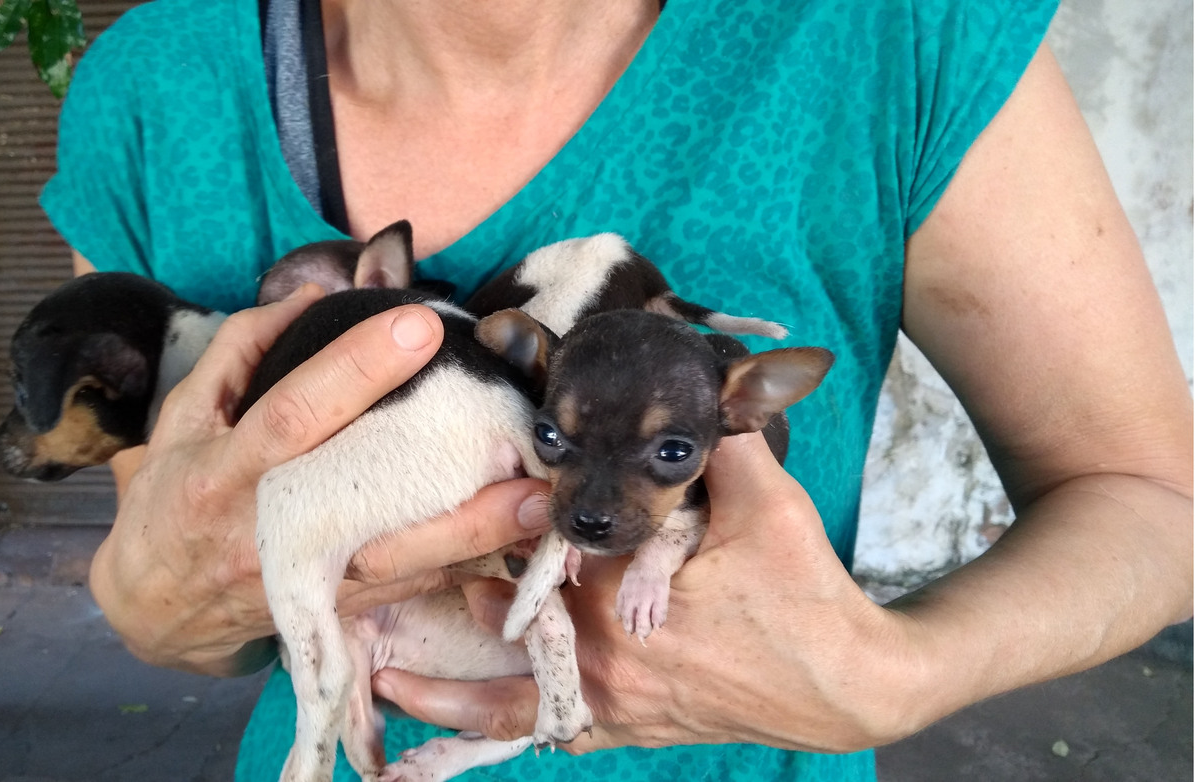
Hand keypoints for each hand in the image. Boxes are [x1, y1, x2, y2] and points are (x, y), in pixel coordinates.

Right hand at [89, 287, 551, 675]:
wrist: (155, 609)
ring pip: (403, 565)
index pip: (293, 415)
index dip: (352, 370)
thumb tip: (315, 291)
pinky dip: (461, 567)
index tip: (420, 325)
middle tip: (522, 447)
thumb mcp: (184, 416)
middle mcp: (271, 532)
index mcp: (224, 473)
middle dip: (447, 481)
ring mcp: (308, 581)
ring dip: (476, 537)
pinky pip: (407, 589)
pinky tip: (513, 542)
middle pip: (367, 507)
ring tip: (541, 504)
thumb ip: (243, 348)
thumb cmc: (172, 498)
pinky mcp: (335, 612)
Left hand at [372, 432, 924, 752]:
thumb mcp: (767, 505)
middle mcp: (601, 654)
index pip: (526, 552)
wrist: (847, 687)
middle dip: (446, 596)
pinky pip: (549, 734)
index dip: (480, 527)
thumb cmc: (806, 595)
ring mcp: (612, 699)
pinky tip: (455, 737)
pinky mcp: (629, 725)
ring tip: (385, 680)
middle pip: (500, 621)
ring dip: (446, 690)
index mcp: (619, 595)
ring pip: (505, 699)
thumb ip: (721, 439)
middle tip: (371, 584)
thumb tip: (697, 374)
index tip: (431, 512)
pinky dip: (500, 735)